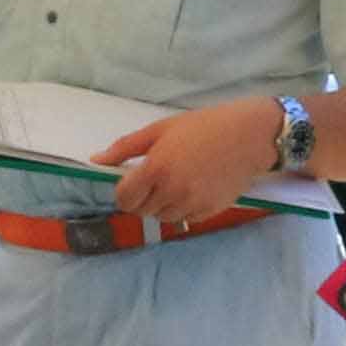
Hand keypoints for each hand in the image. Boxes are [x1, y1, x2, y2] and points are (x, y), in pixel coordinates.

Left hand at [96, 97, 280, 232]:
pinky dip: (182, 209)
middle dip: (143, 198)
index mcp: (156, 168)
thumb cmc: (204, 126)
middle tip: (157, 179)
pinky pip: (184, 219)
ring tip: (177, 181)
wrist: (249, 136)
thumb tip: (96, 160)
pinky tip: (193, 188)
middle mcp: (172, 191)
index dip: (124, 193)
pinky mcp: (208, 212)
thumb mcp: (161, 129)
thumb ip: (126, 148)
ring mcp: (191, 204)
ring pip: (162, 218)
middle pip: (141, 211)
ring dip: (162, 205)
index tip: (131, 183)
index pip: (124, 199)